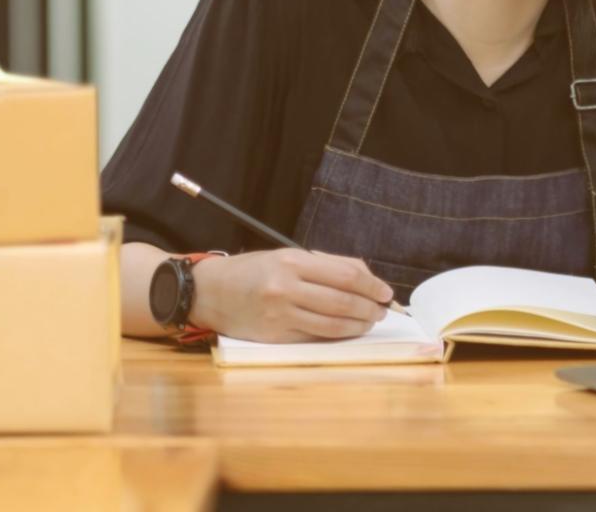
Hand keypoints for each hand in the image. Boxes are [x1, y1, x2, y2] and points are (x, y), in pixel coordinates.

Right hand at [189, 248, 394, 342]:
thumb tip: (366, 277)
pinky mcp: (275, 337)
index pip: (346, 275)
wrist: (209, 292)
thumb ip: (325, 265)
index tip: (386, 292)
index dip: (372, 285)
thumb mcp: (286, 256)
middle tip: (382, 310)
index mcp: (291, 261)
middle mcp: (285, 287)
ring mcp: (280, 315)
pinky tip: (347, 332)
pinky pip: (315, 338)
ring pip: (333, 325)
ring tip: (369, 322)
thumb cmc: (252, 271)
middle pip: (343, 301)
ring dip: (358, 325)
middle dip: (369, 308)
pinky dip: (337, 336)